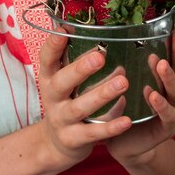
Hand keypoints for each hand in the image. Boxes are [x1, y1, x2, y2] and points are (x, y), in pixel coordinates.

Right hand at [38, 29, 131, 170]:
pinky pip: (93, 132)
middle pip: (63, 82)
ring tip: (123, 82)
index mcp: (49, 78)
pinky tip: (128, 120)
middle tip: (100, 56)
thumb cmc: (66, 101)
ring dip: (102, 94)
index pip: (46, 59)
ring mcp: (61, 119)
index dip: (53, 45)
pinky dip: (111, 127)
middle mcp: (52, 97)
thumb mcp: (62, 80)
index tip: (64, 30)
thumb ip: (73, 60)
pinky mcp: (73, 139)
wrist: (56, 143)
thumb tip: (94, 32)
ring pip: (80, 107)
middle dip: (81, 69)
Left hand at [105, 4, 174, 166]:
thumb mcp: (118, 77)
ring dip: (168, 76)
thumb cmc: (120, 104)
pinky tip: (151, 95)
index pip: (169, 47)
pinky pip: (165, 115)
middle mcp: (168, 88)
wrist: (121, 143)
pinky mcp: (164, 127)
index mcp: (158, 73)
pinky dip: (159, 104)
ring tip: (160, 64)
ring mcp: (170, 107)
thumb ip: (117, 55)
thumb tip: (100, 24)